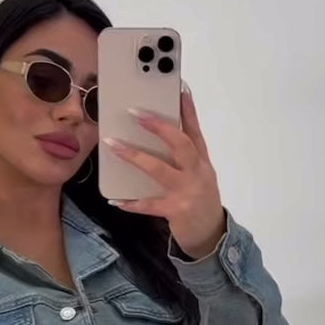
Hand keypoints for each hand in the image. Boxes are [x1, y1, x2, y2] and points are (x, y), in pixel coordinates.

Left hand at [103, 85, 225, 259]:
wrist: (211, 236)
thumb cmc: (200, 200)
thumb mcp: (199, 175)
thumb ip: (185, 157)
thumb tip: (161, 134)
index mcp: (202, 161)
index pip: (195, 130)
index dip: (187, 109)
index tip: (179, 88)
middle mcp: (197, 173)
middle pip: (181, 143)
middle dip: (159, 126)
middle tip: (135, 112)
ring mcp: (187, 192)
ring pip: (159, 169)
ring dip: (135, 156)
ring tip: (113, 144)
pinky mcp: (177, 211)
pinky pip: (149, 204)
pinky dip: (132, 202)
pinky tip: (116, 199)